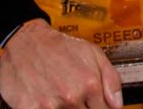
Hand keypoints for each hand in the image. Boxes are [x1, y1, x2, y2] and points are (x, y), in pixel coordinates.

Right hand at [0, 19, 121, 108]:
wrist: (24, 41)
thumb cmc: (58, 47)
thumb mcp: (92, 53)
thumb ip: (111, 79)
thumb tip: (117, 104)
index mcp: (89, 84)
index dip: (98, 108)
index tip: (91, 103)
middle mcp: (71, 97)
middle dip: (80, 107)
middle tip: (71, 95)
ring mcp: (50, 105)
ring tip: (57, 94)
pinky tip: (44, 100)